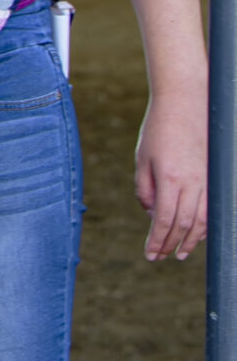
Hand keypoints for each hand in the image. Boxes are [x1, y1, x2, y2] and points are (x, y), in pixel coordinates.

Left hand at [137, 87, 208, 259]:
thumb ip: (145, 188)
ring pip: (203, 222)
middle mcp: (193, 184)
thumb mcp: (143, 157)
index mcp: (169, 179)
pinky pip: (214, 210)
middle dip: (172, 244)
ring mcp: (209, 181)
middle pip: (185, 226)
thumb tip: (150, 214)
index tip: (150, 254)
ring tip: (180, 252)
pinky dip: (206, 226)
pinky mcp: (217, 178)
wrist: (187, 103)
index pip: (164, 221)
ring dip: (192, 240)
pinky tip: (197, 233)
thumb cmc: (160, 129)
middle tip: (162, 256)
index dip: (157, 241)